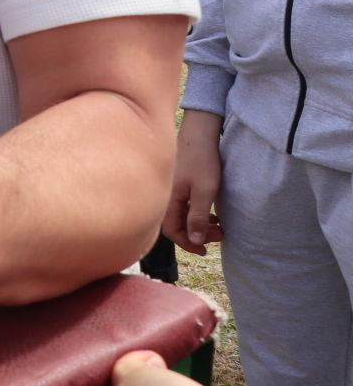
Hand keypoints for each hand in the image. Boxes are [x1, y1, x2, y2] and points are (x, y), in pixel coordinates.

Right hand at [163, 110, 222, 255]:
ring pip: (181, 216)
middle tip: (219, 235)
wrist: (198, 135)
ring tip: (219, 226)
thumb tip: (195, 240)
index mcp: (169, 200)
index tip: (206, 250)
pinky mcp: (177, 184)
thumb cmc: (202, 161)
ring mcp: (171, 190)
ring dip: (198, 225)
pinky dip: (197, 214)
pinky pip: (183, 206)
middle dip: (197, 235)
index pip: (173, 231)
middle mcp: (166, 197)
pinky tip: (211, 213)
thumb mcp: (205, 191)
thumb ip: (198, 217)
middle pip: (176, 225)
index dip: (189, 243)